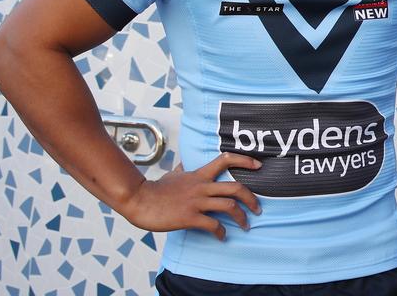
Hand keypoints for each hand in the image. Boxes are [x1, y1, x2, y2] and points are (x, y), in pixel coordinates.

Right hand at [116, 153, 261, 239]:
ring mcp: (196, 202)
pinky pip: (212, 225)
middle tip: (258, 208)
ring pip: (229, 206)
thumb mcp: (173, 174)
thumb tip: (186, 163)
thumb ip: (184, 169)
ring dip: (241, 217)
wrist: (138, 200)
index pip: (226, 160)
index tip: (258, 166)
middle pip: (236, 187)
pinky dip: (221, 232)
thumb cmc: (155, 189)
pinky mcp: (189, 217)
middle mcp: (201, 186)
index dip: (245, 161)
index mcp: (199, 175)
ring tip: (246, 225)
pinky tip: (222, 237)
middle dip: (251, 199)